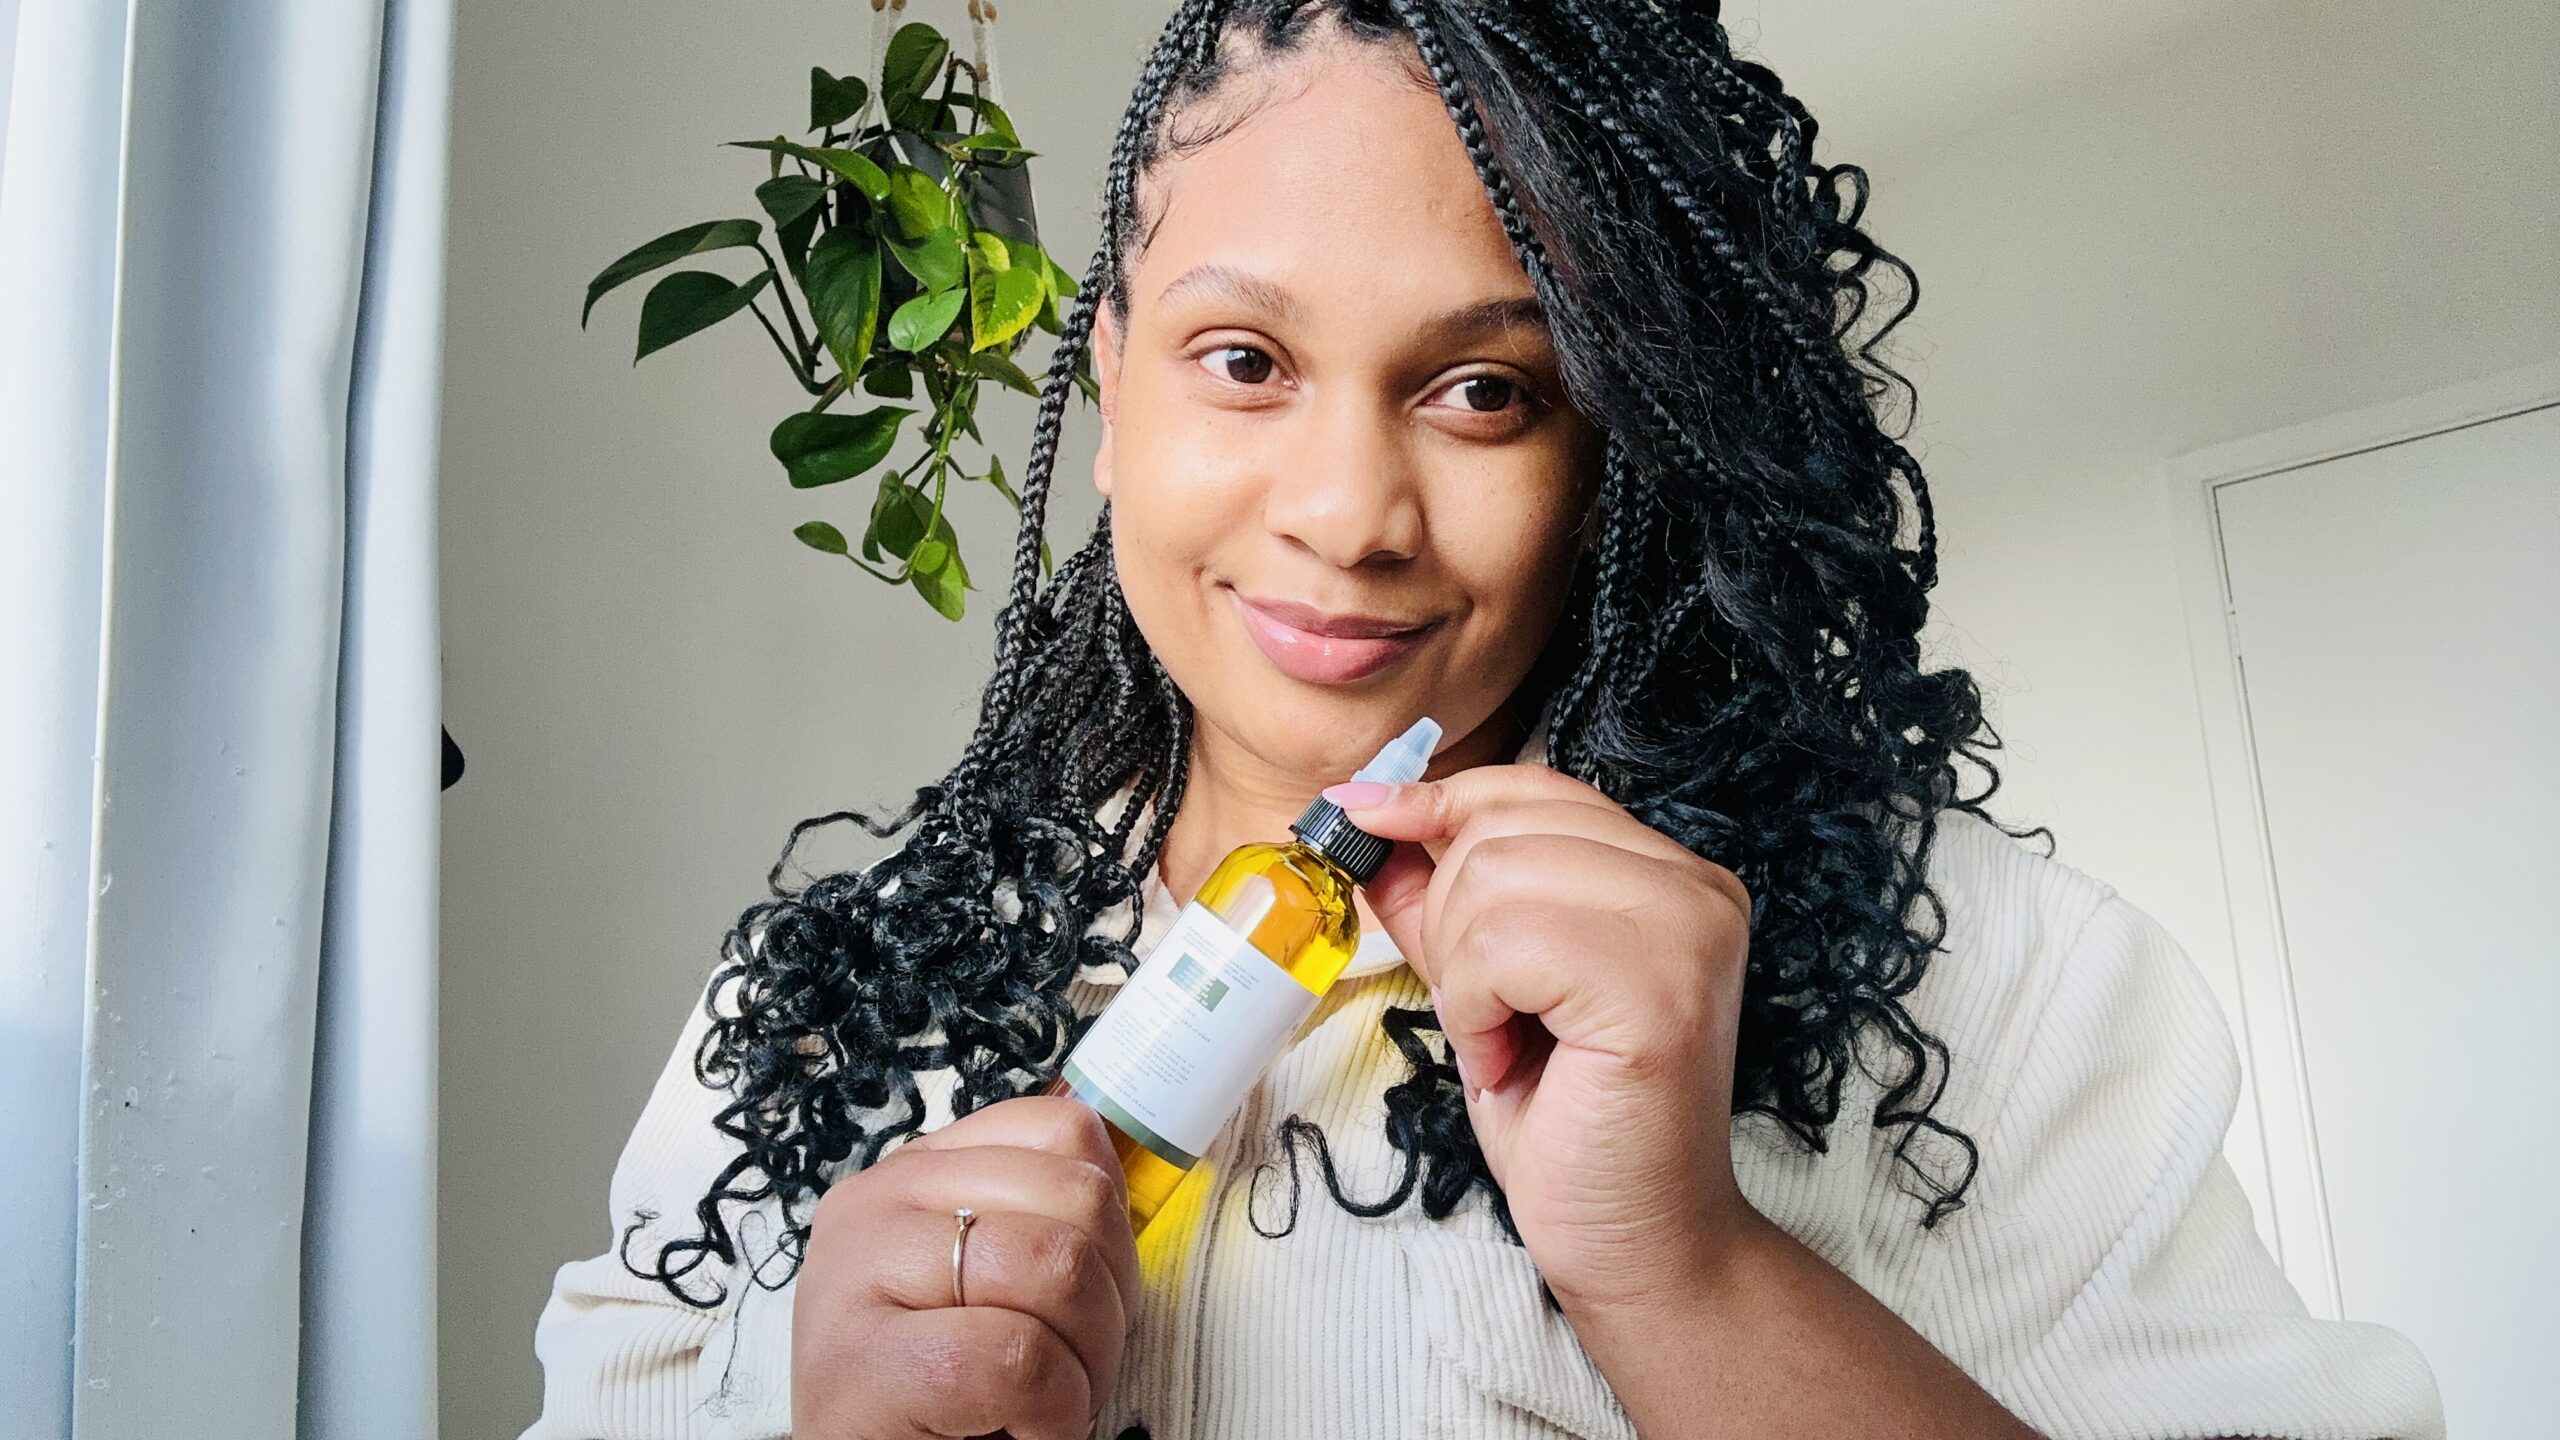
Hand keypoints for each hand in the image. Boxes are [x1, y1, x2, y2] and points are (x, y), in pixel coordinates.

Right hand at [791, 1095, 1141, 1439]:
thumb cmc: (937, 1401)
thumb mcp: (982, 1280)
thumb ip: (1031, 1216)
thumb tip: (1110, 1188)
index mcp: (914, 1172)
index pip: (1066, 1133)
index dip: (1112, 1224)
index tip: (1082, 1297)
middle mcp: (877, 1200)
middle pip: (1078, 1197)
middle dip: (1110, 1301)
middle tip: (1070, 1368)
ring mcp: (857, 1272)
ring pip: (1059, 1266)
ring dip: (1087, 1364)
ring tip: (1040, 1404)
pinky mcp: (863, 1362)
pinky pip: (1020, 1357)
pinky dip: (1053, 1414)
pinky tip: (1017, 1432)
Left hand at [1325, 764, 1755, 1308]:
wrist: (1635, 1241)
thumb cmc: (1568, 1123)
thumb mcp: (1486, 985)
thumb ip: (1441, 898)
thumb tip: (1368, 817)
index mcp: (1670, 874)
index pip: (1533, 788)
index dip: (1438, 800)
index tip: (1361, 815)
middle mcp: (1696, 886)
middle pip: (1499, 828)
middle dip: (1452, 923)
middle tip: (1489, 1015)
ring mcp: (1686, 929)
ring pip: (1492, 877)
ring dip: (1465, 976)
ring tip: (1508, 1042)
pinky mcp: (1658, 988)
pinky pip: (1502, 946)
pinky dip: (1477, 1009)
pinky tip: (1516, 1061)